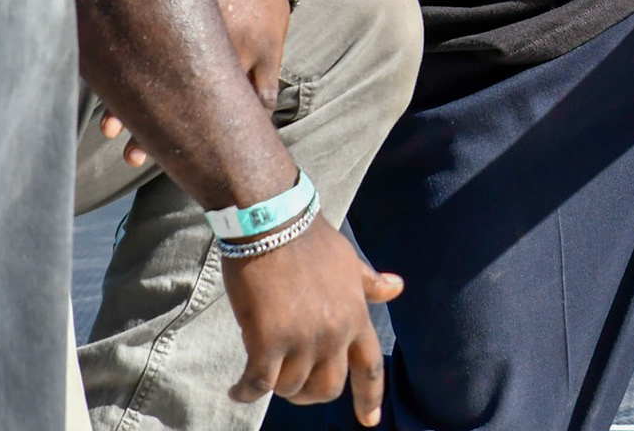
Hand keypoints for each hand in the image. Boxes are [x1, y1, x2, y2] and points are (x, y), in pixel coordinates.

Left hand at [98, 0, 292, 165]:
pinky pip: (263, 97)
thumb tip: (100, 39)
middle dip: (151, 130)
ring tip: (180, 162)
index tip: (107, 130)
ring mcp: (247, 49)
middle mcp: (214, 38)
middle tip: (128, 155)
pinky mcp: (272, 52)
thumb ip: (141, 9)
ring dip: (202, 135)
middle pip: (179, 97)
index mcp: (182, 19)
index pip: (147, 72)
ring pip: (223, 105)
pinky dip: (251, 118)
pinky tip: (236, 139)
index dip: (124, 106)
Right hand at [222, 218, 403, 425]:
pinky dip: (245, 391)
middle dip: (308, 394)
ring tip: (261, 372)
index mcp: (355, 314)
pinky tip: (236, 390)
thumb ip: (368, 283)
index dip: (370, 398)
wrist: (272, 222)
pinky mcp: (269, 340)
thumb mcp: (347, 260)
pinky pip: (258, 384)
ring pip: (291, 387)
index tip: (370, 422)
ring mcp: (303, 338)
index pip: (369, 366)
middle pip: (327, 387)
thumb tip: (397, 288)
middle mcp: (335, 332)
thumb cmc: (307, 238)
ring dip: (275, 385)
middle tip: (291, 384)